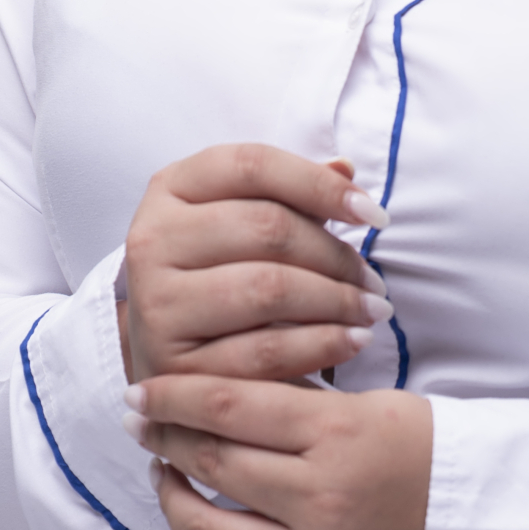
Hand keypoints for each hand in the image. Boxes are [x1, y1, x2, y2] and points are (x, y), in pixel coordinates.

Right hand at [117, 144, 391, 385]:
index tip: (375, 214)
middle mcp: (152, 238)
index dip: (321, 184)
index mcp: (171, 188)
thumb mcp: (243, 220)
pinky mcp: (174, 364)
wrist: (168, 352)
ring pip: (268, 288)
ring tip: (372, 311)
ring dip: (337, 301)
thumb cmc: (220, 272)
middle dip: (336, 255)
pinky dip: (321, 344)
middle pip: (268, 228)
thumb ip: (292, 193)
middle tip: (375, 282)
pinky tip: (353, 340)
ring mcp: (157, 303)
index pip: (253, 165)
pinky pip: (264, 351)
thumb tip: (345, 169)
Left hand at [127, 373, 432, 529]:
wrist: (504, 519)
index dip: (174, 395)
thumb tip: (224, 397)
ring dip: (172, 503)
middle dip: (164, 439)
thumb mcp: (375, 405)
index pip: (229, 406)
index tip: (142, 389)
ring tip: (162, 479)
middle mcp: (323, 499)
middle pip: (214, 463)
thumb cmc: (442, 451)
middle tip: (139, 423)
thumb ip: (302, 406)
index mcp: (339, 434)